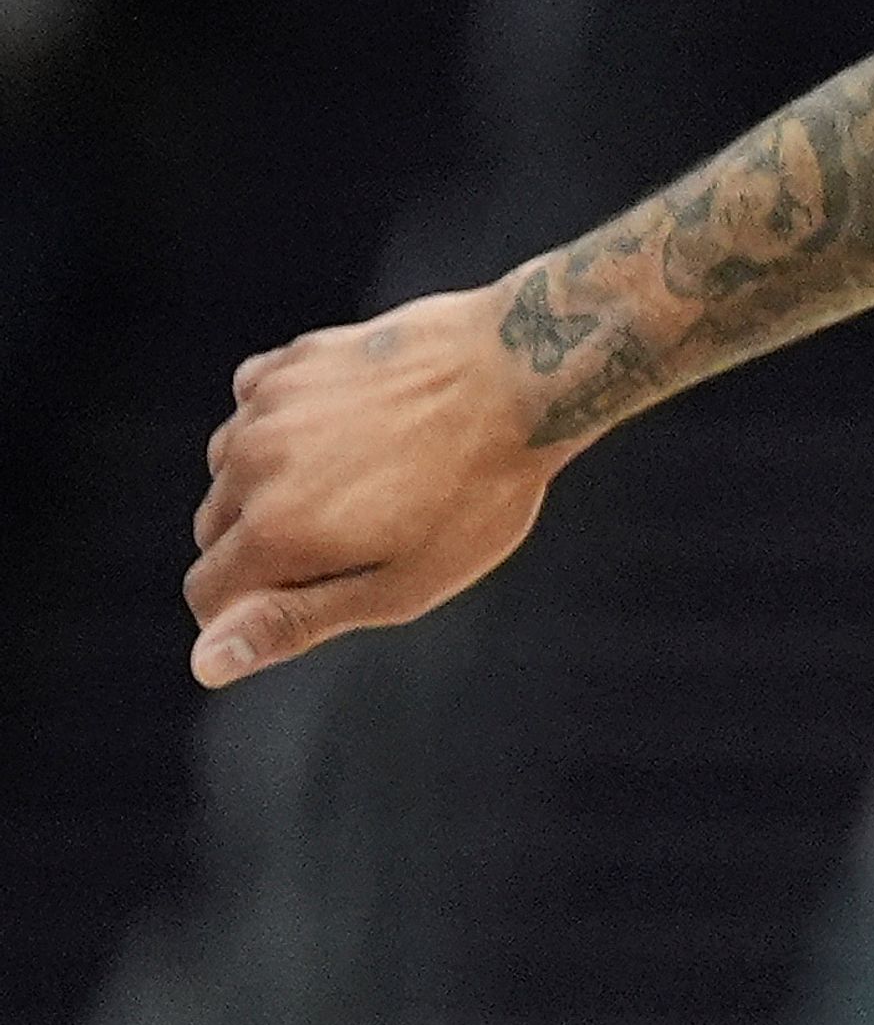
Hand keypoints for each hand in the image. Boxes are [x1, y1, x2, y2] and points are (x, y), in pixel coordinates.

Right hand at [184, 287, 569, 687]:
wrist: (517, 378)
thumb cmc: (476, 495)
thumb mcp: (400, 586)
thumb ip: (294, 623)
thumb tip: (206, 663)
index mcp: (272, 531)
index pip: (207, 593)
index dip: (250, 612)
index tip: (310, 601)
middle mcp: (249, 465)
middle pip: (213, 532)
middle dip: (262, 550)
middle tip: (356, 541)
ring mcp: (265, 406)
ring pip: (228, 469)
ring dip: (268, 485)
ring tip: (359, 483)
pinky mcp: (290, 362)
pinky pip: (252, 407)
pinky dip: (280, 427)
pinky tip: (345, 430)